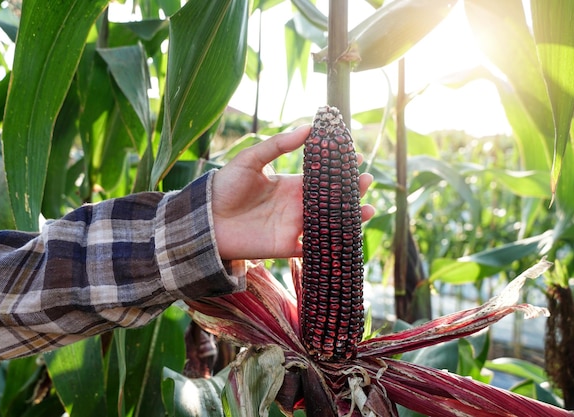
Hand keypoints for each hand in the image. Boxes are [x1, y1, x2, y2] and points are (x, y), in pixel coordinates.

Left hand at [212, 125, 374, 259]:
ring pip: (329, 223)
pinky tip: (348, 237)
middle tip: (367, 181)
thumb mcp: (250, 159)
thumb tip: (307, 127)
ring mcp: (293, 227)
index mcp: (290, 185)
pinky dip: (331, 244)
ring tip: (369, 209)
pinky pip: (314, 247)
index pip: (321, 178)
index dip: (339, 170)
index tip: (355, 159)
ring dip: (350, 218)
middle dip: (351, 192)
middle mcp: (296, 206)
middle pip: (330, 200)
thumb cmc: (225, 186)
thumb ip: (278, 145)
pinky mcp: (286, 247)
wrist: (204, 219)